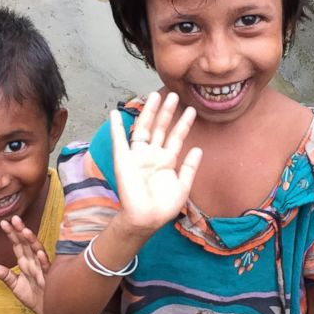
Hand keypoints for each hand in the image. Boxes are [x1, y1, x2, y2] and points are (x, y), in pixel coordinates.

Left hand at [0, 215, 49, 313]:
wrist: (48, 312)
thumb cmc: (35, 298)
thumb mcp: (17, 288)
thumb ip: (7, 277)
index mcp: (26, 263)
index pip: (18, 246)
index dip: (11, 234)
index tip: (4, 223)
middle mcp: (34, 263)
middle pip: (26, 244)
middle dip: (20, 232)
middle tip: (14, 219)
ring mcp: (42, 269)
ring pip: (37, 252)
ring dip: (32, 242)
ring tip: (25, 231)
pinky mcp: (48, 279)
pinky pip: (46, 269)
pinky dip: (42, 260)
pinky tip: (39, 253)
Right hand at [111, 91, 202, 231]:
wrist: (146, 218)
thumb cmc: (164, 207)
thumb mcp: (183, 187)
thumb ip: (190, 167)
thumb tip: (199, 148)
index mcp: (167, 161)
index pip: (176, 137)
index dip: (184, 124)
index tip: (192, 110)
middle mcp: (152, 155)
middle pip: (160, 128)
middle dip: (167, 112)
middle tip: (174, 95)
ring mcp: (138, 156)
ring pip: (144, 129)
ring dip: (148, 113)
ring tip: (155, 96)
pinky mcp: (123, 160)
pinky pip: (119, 141)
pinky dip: (116, 127)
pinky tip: (115, 113)